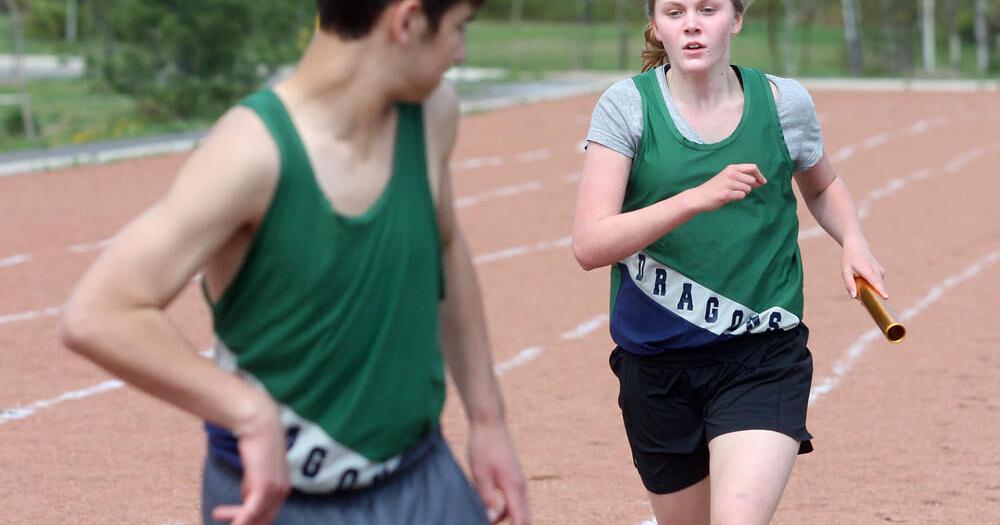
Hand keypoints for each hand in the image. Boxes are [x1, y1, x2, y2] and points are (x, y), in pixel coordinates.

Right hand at [212, 393, 290, 524]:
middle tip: (221, 518)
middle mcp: (283, 490)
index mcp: (283, 486)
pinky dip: (240, 520)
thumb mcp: (256, 468)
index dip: (252, 519)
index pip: (269, 512)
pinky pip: (252, 512)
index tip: (232, 517)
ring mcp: (276, 489)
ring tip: (216, 513)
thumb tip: (246, 497)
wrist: (258, 422)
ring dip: (237, 520)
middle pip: (264, 518)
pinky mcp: (265, 486)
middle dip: (244, 521)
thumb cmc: (255, 441)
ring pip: (256, 517)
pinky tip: (229, 522)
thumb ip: (254, 483)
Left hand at [468, 421, 529, 524]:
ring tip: (491, 521)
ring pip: (520, 509)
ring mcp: (519, 481)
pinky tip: (493, 513)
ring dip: (510, 520)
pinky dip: (508, 511)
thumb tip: (490, 520)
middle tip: (496, 524)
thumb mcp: (480, 475)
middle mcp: (521, 486)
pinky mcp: (514, 478)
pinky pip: (515, 501)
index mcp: (513, 487)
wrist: (490, 424)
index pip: (521, 519)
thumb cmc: (483, 447)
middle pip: (525, 517)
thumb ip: (487, 499)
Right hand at [686, 163, 766, 212]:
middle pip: (752, 180)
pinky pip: (741, 195)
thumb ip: (744, 178)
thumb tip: (761, 182)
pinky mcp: (726, 194)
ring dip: (742, 192)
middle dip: (749, 186)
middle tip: (738, 189)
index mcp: (731, 168)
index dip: (760, 175)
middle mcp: (730, 173)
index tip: (763, 182)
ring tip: (731, 193)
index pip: (752, 167)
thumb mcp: (728, 178)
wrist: (699, 197)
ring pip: (747, 189)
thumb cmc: (715, 188)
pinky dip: (737, 197)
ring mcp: (728, 183)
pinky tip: (729, 197)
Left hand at [842, 235, 886, 298]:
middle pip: (878, 287)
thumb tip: (854, 296)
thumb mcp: (845, 270)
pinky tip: (862, 281)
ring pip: (878, 286)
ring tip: (857, 284)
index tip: (886, 298)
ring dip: (870, 291)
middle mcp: (876, 270)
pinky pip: (878, 283)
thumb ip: (849, 284)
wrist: (857, 244)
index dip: (881, 291)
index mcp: (867, 270)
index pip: (876, 282)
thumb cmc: (849, 258)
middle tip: (861, 304)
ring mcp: (880, 271)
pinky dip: (871, 286)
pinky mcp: (881, 272)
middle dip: (872, 297)